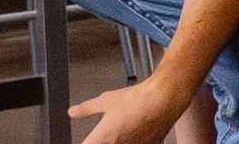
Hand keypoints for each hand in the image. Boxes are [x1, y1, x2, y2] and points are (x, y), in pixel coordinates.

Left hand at [67, 75, 189, 143]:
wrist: (165, 98)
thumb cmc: (139, 100)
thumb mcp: (107, 101)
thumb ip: (87, 109)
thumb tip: (73, 111)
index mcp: (100, 140)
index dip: (87, 142)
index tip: (90, 138)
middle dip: (100, 141)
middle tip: (109, 133)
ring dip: (116, 142)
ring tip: (120, 133)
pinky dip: (131, 142)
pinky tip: (133, 135)